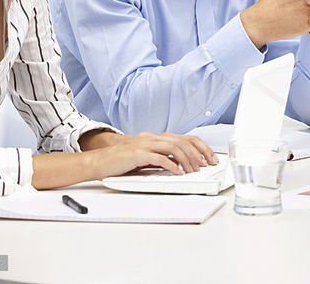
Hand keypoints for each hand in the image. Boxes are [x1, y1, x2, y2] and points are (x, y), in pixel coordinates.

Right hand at [87, 132, 216, 177]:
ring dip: (187, 159)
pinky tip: (178, 173)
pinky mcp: (136, 154)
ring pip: (173, 147)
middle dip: (198, 153)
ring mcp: (145, 144)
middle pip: (183, 141)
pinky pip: (158, 158)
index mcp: (157, 138)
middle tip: (207, 166)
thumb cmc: (122, 161)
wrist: (99, 161)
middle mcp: (153, 138)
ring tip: (194, 171)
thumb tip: (183, 165)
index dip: (201, 147)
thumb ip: (163, 158)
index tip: (211, 158)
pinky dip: (171, 165)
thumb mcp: (147, 158)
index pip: (185, 138)